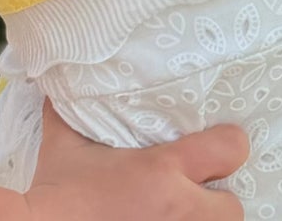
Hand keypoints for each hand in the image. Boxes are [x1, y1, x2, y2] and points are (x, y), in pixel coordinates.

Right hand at [24, 100, 247, 220]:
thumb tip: (63, 74)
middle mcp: (176, 210)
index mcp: (161, 170)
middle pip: (232, 207)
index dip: (226, 145)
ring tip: (181, 215)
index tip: (213, 148)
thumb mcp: (65, 146)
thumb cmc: (49, 194)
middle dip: (216, 203)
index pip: (231, 148)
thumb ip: (74, 111)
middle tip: (193, 198)